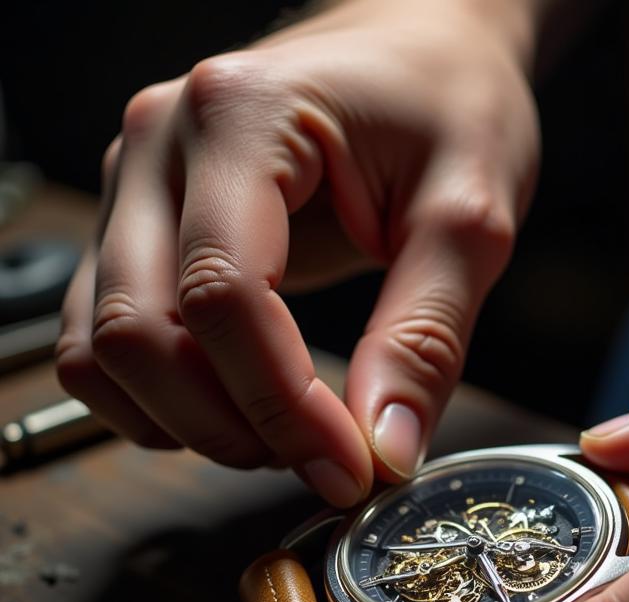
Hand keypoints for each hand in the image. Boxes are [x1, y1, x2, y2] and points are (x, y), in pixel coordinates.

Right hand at [57, 0, 540, 503]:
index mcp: (243, 119)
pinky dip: (157, 402)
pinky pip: (99, 343)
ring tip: (286, 435)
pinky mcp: (137, 228)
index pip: (224, 295)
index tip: (351, 467)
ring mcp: (135, 187)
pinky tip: (235, 410)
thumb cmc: (448, 105)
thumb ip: (427, 335)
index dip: (283, 407)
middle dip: (233, 427)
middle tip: (324, 458)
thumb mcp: (470, 215)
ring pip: (104, 350)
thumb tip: (385, 450)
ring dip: (188, 423)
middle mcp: (160, 146)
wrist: (420, 47)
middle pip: (140, 334)